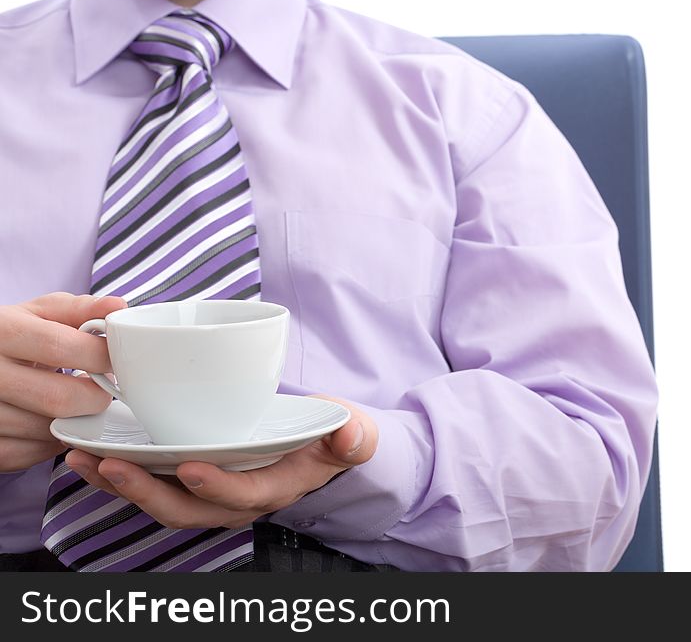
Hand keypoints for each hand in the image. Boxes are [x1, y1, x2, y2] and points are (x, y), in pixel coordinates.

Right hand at [0, 292, 127, 471]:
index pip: (61, 346)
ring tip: (75, 402)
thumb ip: (79, 309)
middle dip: (94, 396)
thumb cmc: (13, 335)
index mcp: (2, 331)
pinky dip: (50, 443)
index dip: (100, 356)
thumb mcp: (38, 313)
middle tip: (101, 389)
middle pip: (58, 398)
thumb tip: (117, 307)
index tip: (117, 360)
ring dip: (74, 422)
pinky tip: (52, 421)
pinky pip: (29, 454)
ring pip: (46, 430)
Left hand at [64, 396, 377, 528]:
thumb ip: (354, 435)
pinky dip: (118, 475)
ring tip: (84, 459)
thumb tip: (350, 432)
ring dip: (121, 486)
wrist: (318, 449)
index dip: (216, 486)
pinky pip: (153, 486)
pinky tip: (89, 454)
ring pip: (162, 502)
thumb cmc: (331, 439)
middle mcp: (238, 499)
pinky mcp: (192, 481)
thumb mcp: (353, 434)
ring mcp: (212, 494)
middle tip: (112, 465)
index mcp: (276, 487)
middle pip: (188, 509)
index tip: (188, 466)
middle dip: (146, 492)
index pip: (244, 495)